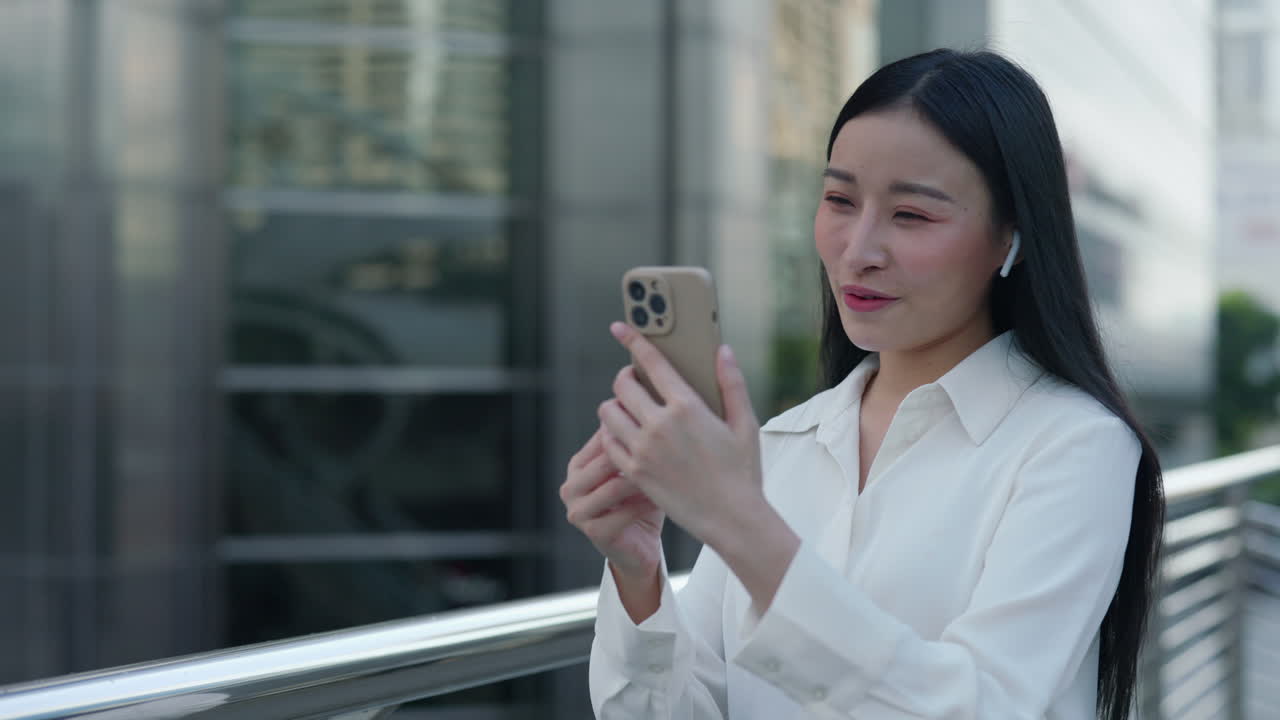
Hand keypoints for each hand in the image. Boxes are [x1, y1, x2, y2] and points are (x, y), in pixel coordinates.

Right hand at [559, 427, 664, 580]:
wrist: (640, 546)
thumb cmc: (640, 500)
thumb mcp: (635, 467)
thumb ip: (633, 440)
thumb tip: (645, 400)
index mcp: (578, 465)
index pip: (601, 438)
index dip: (632, 431)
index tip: (661, 425)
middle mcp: (571, 487)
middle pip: (604, 460)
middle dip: (638, 455)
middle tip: (669, 449)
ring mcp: (577, 512)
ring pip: (612, 487)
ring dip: (643, 481)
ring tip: (668, 474)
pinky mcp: (593, 533)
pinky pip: (622, 513)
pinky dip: (645, 505)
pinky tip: (663, 499)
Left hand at [596, 322, 764, 547]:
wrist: (732, 519)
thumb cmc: (743, 472)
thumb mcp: (745, 424)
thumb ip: (731, 383)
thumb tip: (722, 351)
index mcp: (687, 406)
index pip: (651, 362)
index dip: (633, 340)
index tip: (620, 328)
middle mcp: (659, 425)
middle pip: (622, 385)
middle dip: (626, 377)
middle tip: (634, 382)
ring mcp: (643, 450)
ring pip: (607, 413)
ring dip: (615, 405)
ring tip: (629, 410)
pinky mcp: (634, 473)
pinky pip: (607, 443)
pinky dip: (612, 435)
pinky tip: (626, 436)